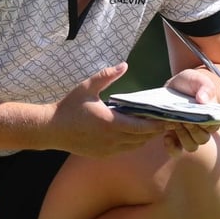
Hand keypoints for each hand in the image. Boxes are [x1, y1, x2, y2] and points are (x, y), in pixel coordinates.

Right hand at [50, 63, 167, 156]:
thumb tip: (124, 65)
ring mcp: (107, 149)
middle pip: (141, 138)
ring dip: (144, 138)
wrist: (51, 130)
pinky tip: (134, 134)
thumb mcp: (87, 87)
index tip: (168, 119)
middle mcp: (111, 140)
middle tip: (166, 122)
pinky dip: (132, 143)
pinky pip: (123, 150)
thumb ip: (107, 76)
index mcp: (110, 124)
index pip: (142, 128)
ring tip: (153, 127)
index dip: (157, 125)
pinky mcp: (102, 154)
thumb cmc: (69, 107)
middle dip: (154, 131)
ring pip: (134, 146)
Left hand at [162, 68, 219, 155]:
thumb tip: (204, 100)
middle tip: (183, 118)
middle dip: (193, 129)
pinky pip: (176, 151)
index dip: (206, 124)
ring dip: (183, 137)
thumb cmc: (189, 83)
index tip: (197, 116)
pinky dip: (172, 147)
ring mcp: (188, 135)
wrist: (175, 88)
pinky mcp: (175, 138)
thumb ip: (204, 87)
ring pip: (191, 146)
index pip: (213, 127)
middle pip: (202, 139)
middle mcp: (202, 129)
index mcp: (212, 117)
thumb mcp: (196, 79)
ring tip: (175, 123)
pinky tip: (166, 136)